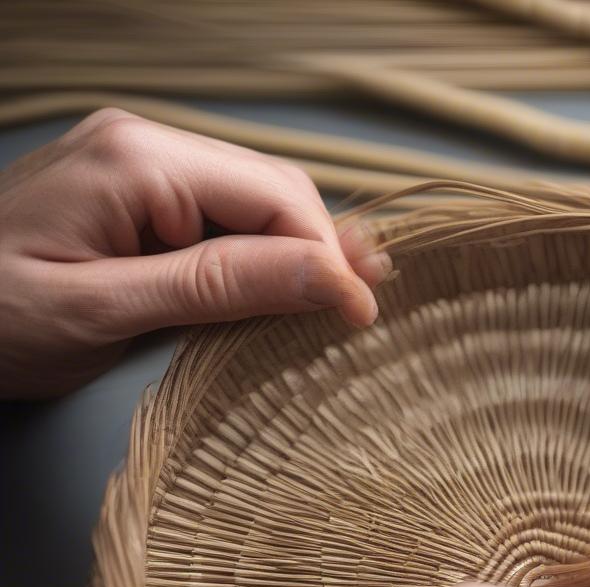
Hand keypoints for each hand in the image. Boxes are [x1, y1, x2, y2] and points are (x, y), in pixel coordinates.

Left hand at [0, 108, 388, 397]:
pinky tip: (287, 286)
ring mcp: (142, 166)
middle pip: (272, 191)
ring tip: (341, 302)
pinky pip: (223, 218)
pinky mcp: (139, 196)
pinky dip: (262, 256)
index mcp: (137, 160)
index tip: (361, 317)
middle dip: (323, 250)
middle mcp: (145, 145)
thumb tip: (327, 277)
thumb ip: (218, 287)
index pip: (271, 198)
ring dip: (300, 254)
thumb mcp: (105, 311)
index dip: (327, 257)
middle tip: (363, 313)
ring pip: (256, 203)